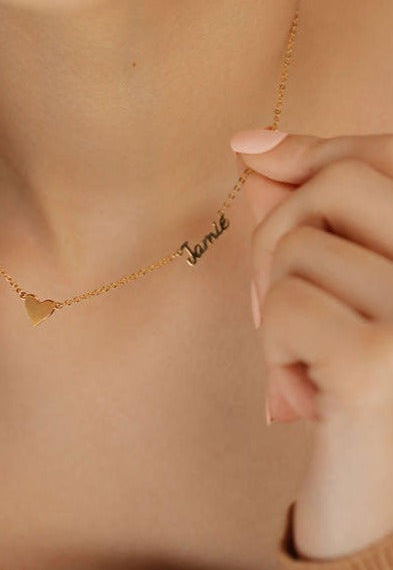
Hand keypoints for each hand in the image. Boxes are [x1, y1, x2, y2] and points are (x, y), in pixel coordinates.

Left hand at [231, 126, 392, 558]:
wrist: (375, 490)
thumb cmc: (355, 372)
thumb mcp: (338, 277)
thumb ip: (308, 206)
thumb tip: (252, 142)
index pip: (382, 153)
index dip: (313, 154)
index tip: (258, 158)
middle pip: (336, 184)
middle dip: (282, 232)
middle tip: (281, 294)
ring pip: (298, 247)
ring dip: (277, 303)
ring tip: (308, 353)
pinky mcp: (380, 363)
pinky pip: (286, 305)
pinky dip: (278, 347)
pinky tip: (307, 389)